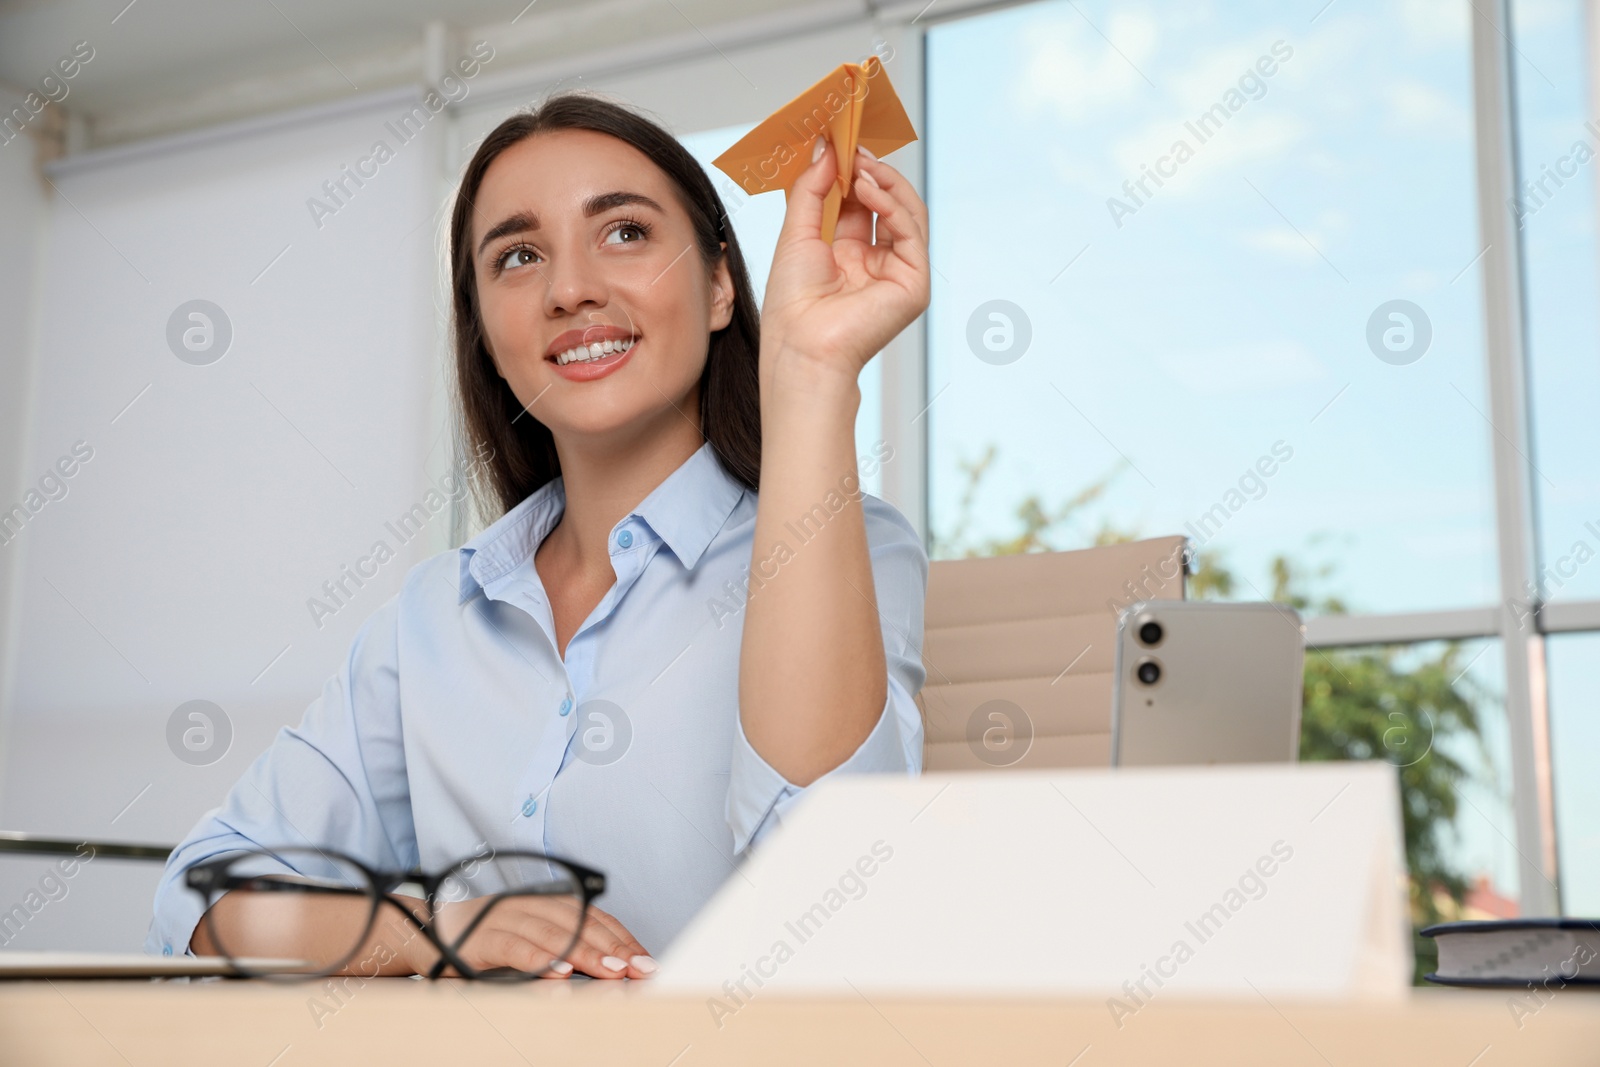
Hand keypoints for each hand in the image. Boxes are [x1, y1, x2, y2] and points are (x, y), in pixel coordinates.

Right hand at [404, 895, 656, 978]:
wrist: (421, 934)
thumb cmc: (481, 944)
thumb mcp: (527, 943)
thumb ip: (560, 949)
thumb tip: (608, 969)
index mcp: (544, 905)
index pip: (594, 918)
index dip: (622, 938)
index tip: (646, 961)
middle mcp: (527, 906)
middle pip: (580, 924)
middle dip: (613, 947)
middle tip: (638, 969)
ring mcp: (503, 919)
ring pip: (553, 933)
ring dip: (585, 953)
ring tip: (611, 971)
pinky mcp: (480, 938)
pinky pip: (515, 947)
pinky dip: (539, 958)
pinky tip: (560, 972)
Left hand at [759, 134, 930, 387]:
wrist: (802, 345)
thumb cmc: (793, 304)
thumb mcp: (797, 232)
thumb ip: (813, 189)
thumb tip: (827, 150)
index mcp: (849, 254)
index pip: (861, 203)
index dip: (853, 173)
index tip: (842, 144)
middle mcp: (876, 262)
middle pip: (888, 204)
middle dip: (873, 173)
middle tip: (854, 148)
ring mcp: (898, 272)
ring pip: (907, 213)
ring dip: (885, 184)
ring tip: (860, 167)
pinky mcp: (913, 283)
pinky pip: (911, 233)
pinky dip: (893, 206)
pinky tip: (869, 190)